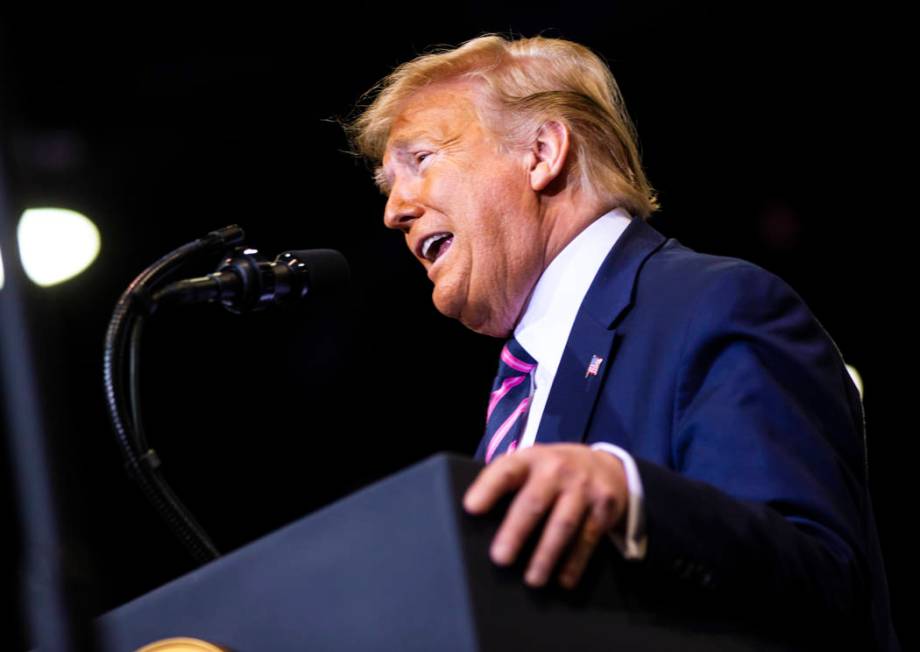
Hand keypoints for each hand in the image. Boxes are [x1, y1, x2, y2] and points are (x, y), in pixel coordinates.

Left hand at [463, 443, 627, 588]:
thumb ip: (508, 483)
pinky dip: (575, 562)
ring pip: (562, 525)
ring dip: (546, 555)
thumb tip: (477, 520)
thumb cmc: (553, 473)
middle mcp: (556, 469)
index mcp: (530, 459)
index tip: (471, 508)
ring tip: (532, 579)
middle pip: (533, 502)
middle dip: (515, 532)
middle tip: (500, 558)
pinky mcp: (604, 506)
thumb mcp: (531, 466)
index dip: (487, 488)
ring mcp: (583, 487)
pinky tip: (563, 579)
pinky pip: (587, 538)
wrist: (606, 466)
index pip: (505, 470)